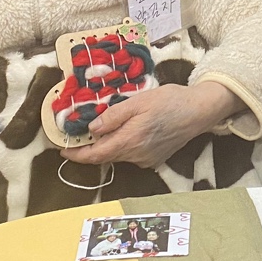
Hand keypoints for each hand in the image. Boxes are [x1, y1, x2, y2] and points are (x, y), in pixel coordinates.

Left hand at [60, 81, 240, 167]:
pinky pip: (131, 155)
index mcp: (130, 141)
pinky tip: (124, 132)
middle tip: (76, 136)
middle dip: (89, 149)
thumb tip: (91, 129)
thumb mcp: (138, 101)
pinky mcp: (155, 158)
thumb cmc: (170, 101)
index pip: (95, 155)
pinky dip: (121, 146)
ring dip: (106, 146)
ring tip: (99, 130)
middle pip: (105, 156)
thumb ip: (114, 116)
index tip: (62, 149)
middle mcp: (136, 156)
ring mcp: (146, 159)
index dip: (77, 154)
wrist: (199, 111)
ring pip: (118, 155)